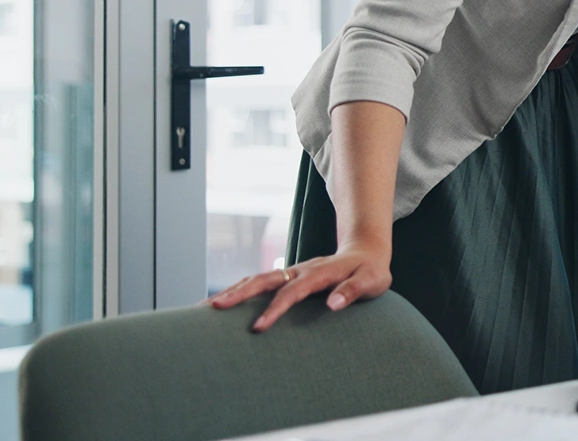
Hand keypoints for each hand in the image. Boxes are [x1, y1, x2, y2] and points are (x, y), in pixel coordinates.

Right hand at [207, 240, 392, 331]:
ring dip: (232, 291)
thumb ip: (354, 290)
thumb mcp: (372, 281)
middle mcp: (301, 269)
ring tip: (205, 307)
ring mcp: (292, 271)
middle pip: (265, 279)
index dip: (275, 308)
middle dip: (239, 293)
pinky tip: (221, 303)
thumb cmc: (370, 271)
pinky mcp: (288, 277)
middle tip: (213, 308)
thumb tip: (333, 304)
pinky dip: (239, 290)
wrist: (366, 251)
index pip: (293, 291)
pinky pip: (260, 282)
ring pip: (257, 279)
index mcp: (320, 272)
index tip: (258, 327)